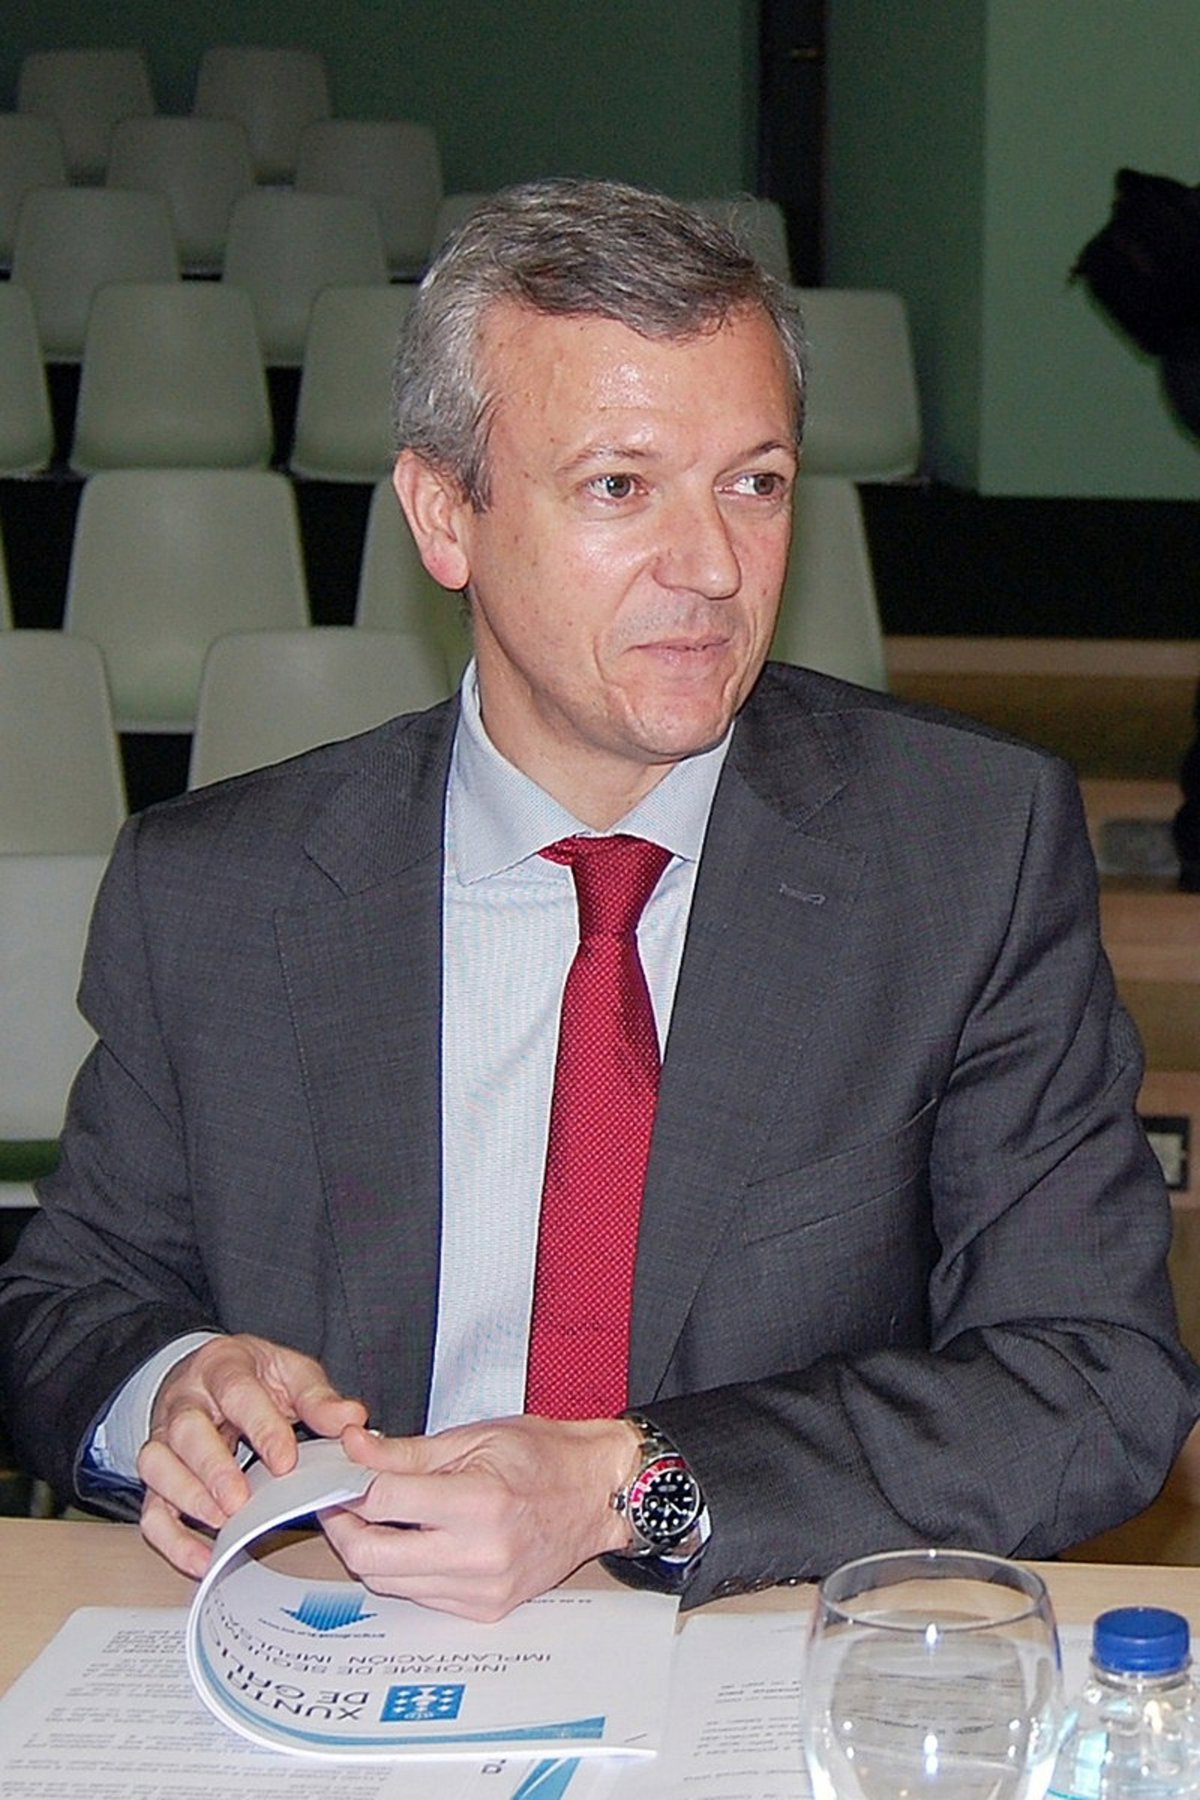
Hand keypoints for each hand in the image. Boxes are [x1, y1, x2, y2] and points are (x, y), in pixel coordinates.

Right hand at [137, 1334, 367, 1578]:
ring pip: (157, 1465)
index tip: (286, 1460)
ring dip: (186, 1498)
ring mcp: (164, 1438)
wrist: (205, 1374)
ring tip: (222, 1523)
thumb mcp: (289, 1372)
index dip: (261, 1427)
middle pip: (186, 1431)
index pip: (237, 1392)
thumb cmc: (252, 1378)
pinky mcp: (158, 1475)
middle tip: (241, 1501)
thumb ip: (319, 1398)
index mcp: (222, 1367)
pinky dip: (171, 1539)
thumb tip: (352, 1418)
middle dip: (212, 1469)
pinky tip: (202, 1558)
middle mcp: (185, 1401)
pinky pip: (150, 1509)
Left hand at [320, 1415, 638, 1621]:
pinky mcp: (486, 1610)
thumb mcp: (474, 1437)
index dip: (348, 1487)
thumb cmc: (544, 1456)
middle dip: (344, 1528)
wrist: (597, 1494)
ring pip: (390, 1583)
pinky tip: (416, 1540)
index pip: (383, 1503)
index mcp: (478, 1502)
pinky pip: (421, 1597)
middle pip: (373, 1558)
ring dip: (372, 1550)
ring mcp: (483, 1590)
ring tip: (379, 1517)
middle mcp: (480, 1555)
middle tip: (341, 1503)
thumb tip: (353, 1449)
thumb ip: (406, 1452)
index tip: (338, 1475)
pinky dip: (406, 1570)